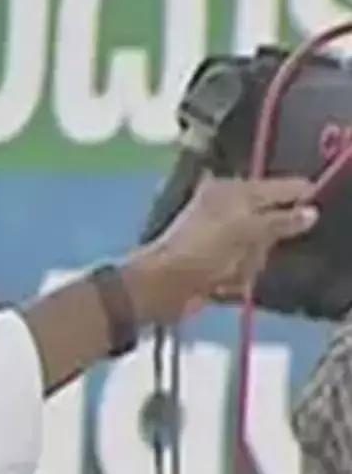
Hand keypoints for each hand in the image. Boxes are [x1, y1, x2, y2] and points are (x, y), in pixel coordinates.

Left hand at [128, 175, 318, 323]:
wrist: (160, 287)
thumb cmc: (200, 251)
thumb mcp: (245, 231)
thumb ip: (280, 221)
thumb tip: (311, 212)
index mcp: (229, 191)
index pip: (275, 186)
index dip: (297, 193)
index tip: (314, 205)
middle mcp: (224, 210)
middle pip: (270, 224)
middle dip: (265, 242)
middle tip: (248, 252)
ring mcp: (219, 238)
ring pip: (258, 251)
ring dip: (247, 265)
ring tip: (227, 271)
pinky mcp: (214, 263)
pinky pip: (242, 271)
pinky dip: (234, 279)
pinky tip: (220, 284)